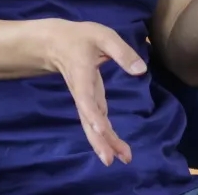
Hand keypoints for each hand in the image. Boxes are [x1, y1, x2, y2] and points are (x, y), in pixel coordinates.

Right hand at [45, 20, 147, 165]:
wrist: (56, 43)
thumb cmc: (81, 38)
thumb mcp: (103, 36)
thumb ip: (122, 52)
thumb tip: (141, 71)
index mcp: (82, 76)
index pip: (85, 99)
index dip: (91, 113)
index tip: (99, 128)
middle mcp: (81, 93)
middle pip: (88, 120)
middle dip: (99, 140)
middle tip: (110, 160)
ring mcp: (84, 99)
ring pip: (92, 125)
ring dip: (105, 143)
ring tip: (123, 158)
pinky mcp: (89, 101)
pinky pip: (95, 122)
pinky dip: (105, 136)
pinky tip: (116, 148)